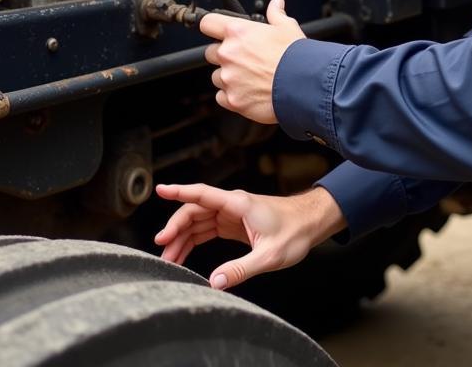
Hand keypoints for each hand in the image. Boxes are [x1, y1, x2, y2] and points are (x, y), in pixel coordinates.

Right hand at [154, 182, 346, 289]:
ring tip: (168, 260)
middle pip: (195, 210)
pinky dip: (193, 241)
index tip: (160, 189)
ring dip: (182, 238)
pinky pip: (207, 230)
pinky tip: (182, 255)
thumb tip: (215, 282)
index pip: (202, 194)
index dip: (179, 191)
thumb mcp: (269, 255)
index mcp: (238, 204)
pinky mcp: (234, 225)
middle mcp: (232, 205)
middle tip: (161, 249)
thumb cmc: (295, 232)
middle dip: (175, 228)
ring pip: (198, 221)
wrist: (311, 223)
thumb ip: (242, 269)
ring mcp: (232, 214)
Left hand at [201, 0, 305, 123]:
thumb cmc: (295, 56)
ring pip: (217, 76)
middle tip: (244, 58)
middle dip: (224, 55)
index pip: (207, 23)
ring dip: (228, 76)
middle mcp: (228, 54)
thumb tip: (276, 4)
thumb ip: (276, 13)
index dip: (212, 26)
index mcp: (238, 32)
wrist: (303, 86)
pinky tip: (249, 92)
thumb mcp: (287, 27)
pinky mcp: (232, 100)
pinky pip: (222, 96)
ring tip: (250, 77)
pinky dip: (232, 95)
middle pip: (211, 52)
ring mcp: (229, 78)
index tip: (216, 30)